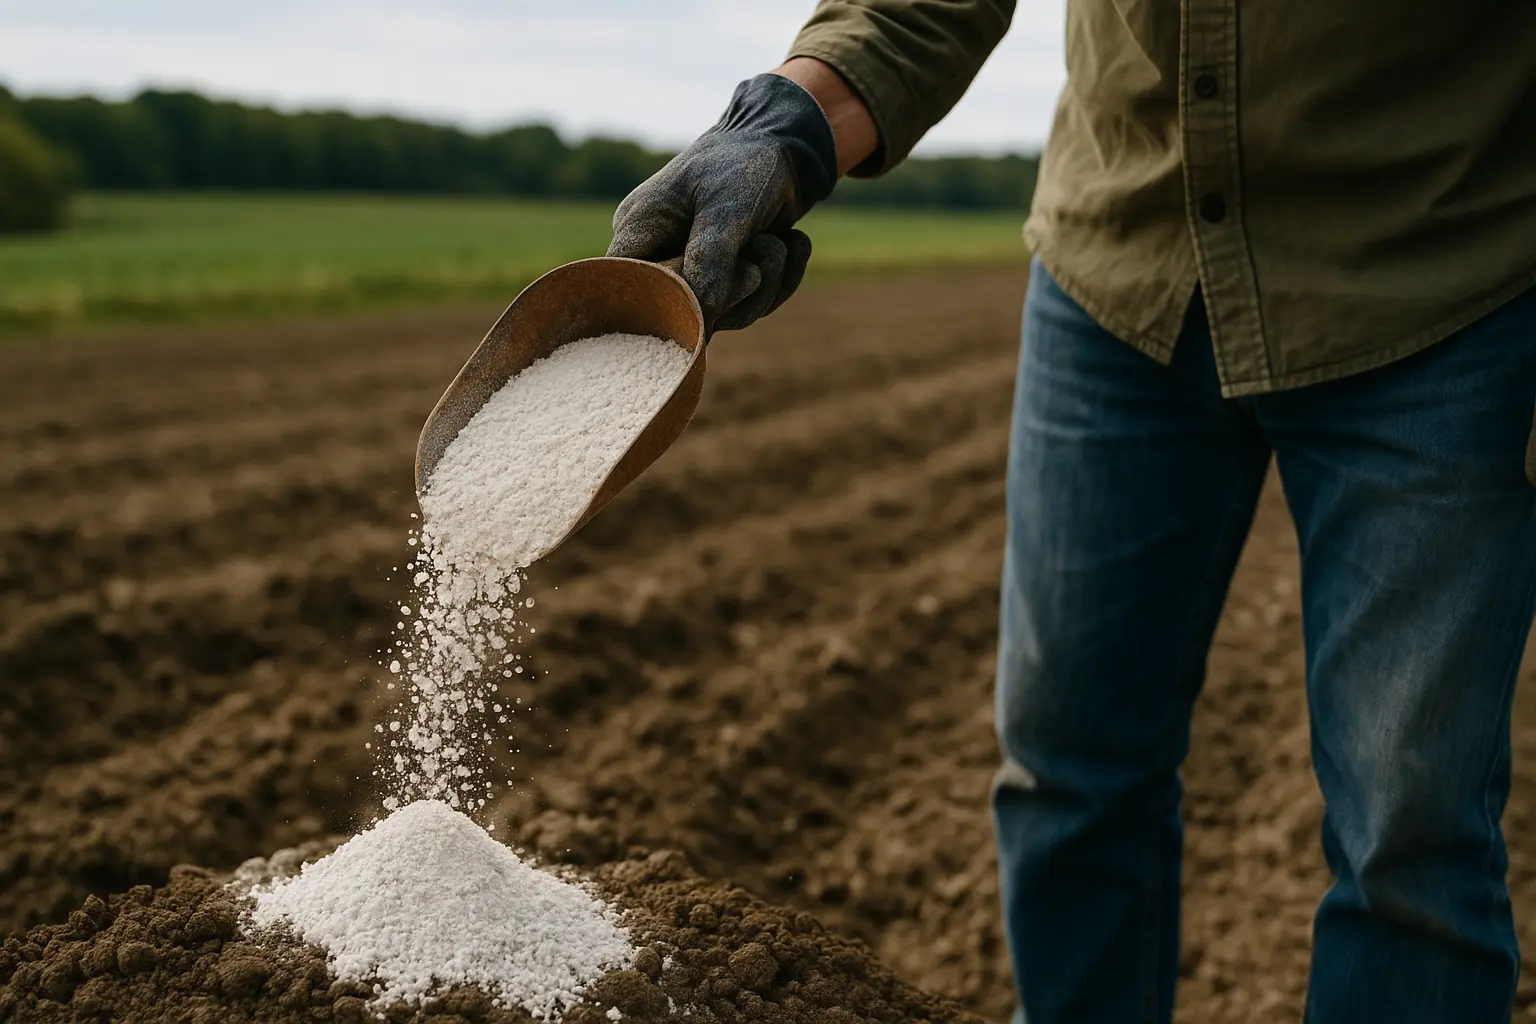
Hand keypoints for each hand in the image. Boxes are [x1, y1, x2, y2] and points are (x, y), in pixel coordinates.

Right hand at [607, 73, 838, 334]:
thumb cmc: (745, 163)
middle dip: (739, 289)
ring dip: (769, 281)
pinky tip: (792, 243)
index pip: (632, 290)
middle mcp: (660, 255)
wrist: (784, 144)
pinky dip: (781, 279)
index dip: (670, 305)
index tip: (714, 293)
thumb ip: (710, 259)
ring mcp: (693, 272)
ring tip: (780, 239)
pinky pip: (749, 305)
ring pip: (726, 314)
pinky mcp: (724, 280)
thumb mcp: (728, 206)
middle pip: (687, 312)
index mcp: (639, 230)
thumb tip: (701, 318)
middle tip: (765, 244)